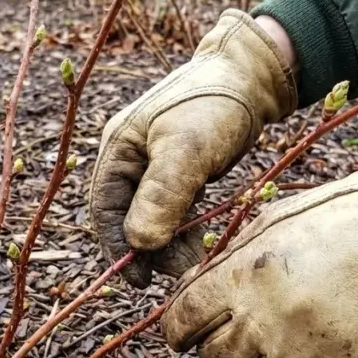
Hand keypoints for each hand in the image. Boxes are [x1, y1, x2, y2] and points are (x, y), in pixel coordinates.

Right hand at [89, 10, 297, 286]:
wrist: (253, 76)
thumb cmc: (216, 105)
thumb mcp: (187, 149)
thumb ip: (161, 195)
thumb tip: (140, 245)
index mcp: (118, 147)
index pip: (105, 208)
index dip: (117, 247)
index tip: (138, 280)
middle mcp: (130, 157)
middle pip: (126, 216)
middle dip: (146, 249)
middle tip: (172, 276)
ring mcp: (154, 164)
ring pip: (151, 215)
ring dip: (168, 243)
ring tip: (191, 263)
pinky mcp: (180, 170)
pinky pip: (173, 209)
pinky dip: (182, 229)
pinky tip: (198, 246)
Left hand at [162, 137, 357, 357]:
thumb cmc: (340, 222)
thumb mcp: (269, 225)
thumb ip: (224, 265)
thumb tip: (190, 296)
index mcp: (241, 281)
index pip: (181, 323)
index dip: (179, 328)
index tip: (185, 331)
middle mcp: (263, 326)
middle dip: (223, 342)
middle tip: (251, 324)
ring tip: (301, 327)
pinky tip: (327, 344)